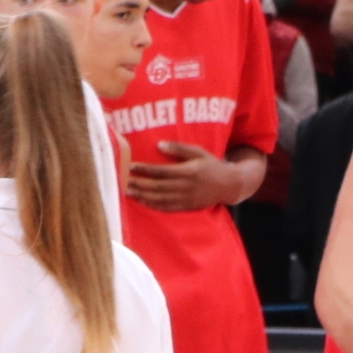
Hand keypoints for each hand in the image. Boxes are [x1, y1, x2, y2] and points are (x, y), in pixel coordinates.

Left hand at [125, 141, 241, 210]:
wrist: (228, 185)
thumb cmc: (211, 165)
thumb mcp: (199, 152)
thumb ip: (179, 148)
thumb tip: (159, 145)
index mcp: (190, 171)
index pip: (163, 171)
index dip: (146, 170)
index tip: (131, 166)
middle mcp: (187, 187)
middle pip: (159, 187)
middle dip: (140, 184)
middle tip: (124, 181)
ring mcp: (187, 199)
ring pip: (161, 199)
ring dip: (143, 196)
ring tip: (128, 191)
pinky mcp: (186, 207)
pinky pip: (167, 208)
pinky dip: (153, 205)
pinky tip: (141, 201)